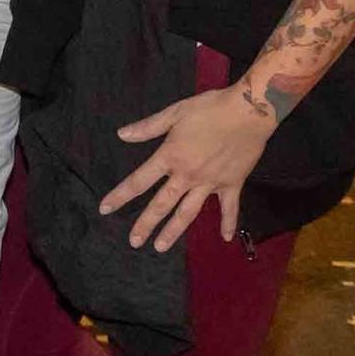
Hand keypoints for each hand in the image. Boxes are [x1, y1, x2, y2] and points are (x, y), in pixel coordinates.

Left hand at [98, 83, 276, 251]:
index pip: (139, 180)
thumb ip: (148, 127)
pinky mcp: (232, 184)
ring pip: (188, 212)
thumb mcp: (175, 113)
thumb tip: (122, 134)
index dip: (120, 195)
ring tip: (160, 247)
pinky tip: (226, 239)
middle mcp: (187, 175)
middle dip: (146, 224)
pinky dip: (227, 223)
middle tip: (134, 242)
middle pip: (162, 204)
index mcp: (170, 156)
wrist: (248, 112)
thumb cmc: (209, 108)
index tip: (105, 208)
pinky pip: (229, 208)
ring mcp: (210, 183)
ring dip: (173, 231)